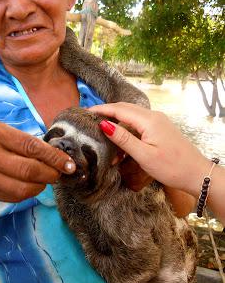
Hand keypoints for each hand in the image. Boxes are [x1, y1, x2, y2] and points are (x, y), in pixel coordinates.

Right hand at [0, 119, 75, 201]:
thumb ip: (19, 139)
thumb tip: (51, 153)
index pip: (30, 146)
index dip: (54, 157)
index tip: (69, 164)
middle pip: (28, 171)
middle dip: (51, 175)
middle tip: (61, 173)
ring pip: (23, 189)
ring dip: (41, 186)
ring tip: (46, 178)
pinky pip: (13, 197)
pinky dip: (28, 193)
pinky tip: (31, 185)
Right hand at [90, 102, 210, 195]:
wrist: (196, 173)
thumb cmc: (171, 167)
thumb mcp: (143, 155)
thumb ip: (123, 138)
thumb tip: (104, 124)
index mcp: (149, 120)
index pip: (119, 110)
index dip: (102, 109)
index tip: (85, 112)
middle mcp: (153, 117)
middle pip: (125, 110)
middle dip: (107, 114)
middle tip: (90, 120)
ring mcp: (158, 123)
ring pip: (131, 119)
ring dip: (117, 128)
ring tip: (104, 141)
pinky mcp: (160, 130)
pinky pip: (139, 127)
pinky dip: (127, 134)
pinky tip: (121, 148)